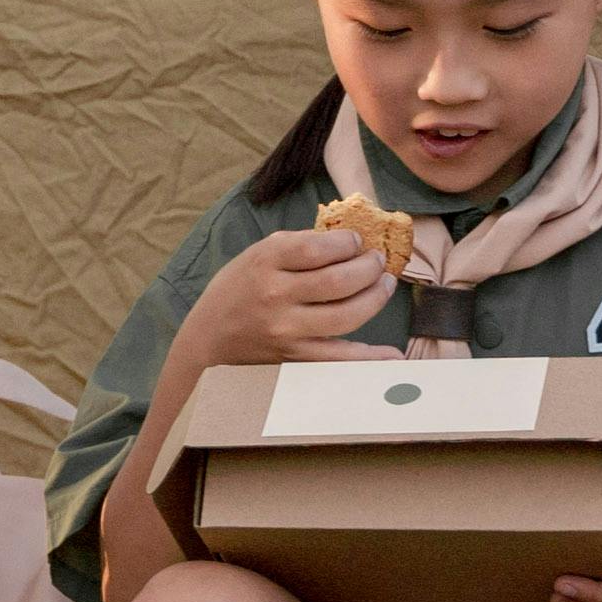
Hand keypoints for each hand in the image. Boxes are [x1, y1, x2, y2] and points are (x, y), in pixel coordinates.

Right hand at [185, 221, 401, 372]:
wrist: (207, 340)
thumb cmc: (236, 291)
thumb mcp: (257, 255)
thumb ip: (298, 246)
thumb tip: (347, 242)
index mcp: (265, 261)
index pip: (319, 248)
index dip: (347, 243)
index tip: (357, 242)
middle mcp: (276, 295)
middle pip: (338, 281)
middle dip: (369, 268)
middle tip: (378, 262)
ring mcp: (286, 330)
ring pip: (346, 316)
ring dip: (375, 298)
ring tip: (384, 284)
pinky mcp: (294, 358)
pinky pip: (339, 359)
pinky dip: (370, 358)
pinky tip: (394, 355)